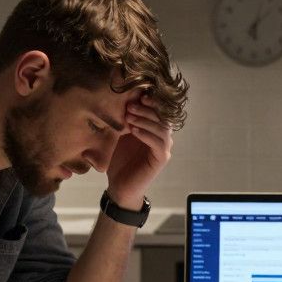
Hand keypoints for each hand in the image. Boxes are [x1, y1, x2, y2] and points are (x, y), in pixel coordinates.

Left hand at [105, 92, 172, 209]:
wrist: (119, 185)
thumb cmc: (118, 159)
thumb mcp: (118, 135)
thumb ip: (123, 120)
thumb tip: (119, 99)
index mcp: (153, 128)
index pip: (157, 110)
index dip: (150, 101)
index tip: (137, 95)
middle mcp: (161, 136)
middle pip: (161, 116)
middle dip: (145, 109)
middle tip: (130, 106)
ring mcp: (163, 148)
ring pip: (162, 128)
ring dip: (145, 121)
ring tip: (129, 118)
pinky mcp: (161, 159)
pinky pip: (158, 143)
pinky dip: (147, 135)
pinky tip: (134, 131)